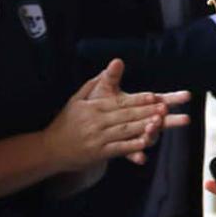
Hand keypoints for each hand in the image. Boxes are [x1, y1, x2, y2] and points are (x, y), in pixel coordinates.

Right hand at [46, 63, 190, 171]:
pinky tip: (146, 143)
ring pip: (125, 131)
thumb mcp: (78, 98)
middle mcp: (95, 121)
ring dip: (143, 127)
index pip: (119, 102)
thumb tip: (116, 62)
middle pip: (125, 116)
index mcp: (92, 107)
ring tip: (160, 123)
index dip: (138, 100)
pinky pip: (119, 149)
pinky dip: (133, 146)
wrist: (50, 148)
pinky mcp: (99, 153)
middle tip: (164, 108)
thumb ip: (98, 82)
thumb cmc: (67, 121)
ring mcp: (97, 138)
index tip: (154, 96)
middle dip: (146, 112)